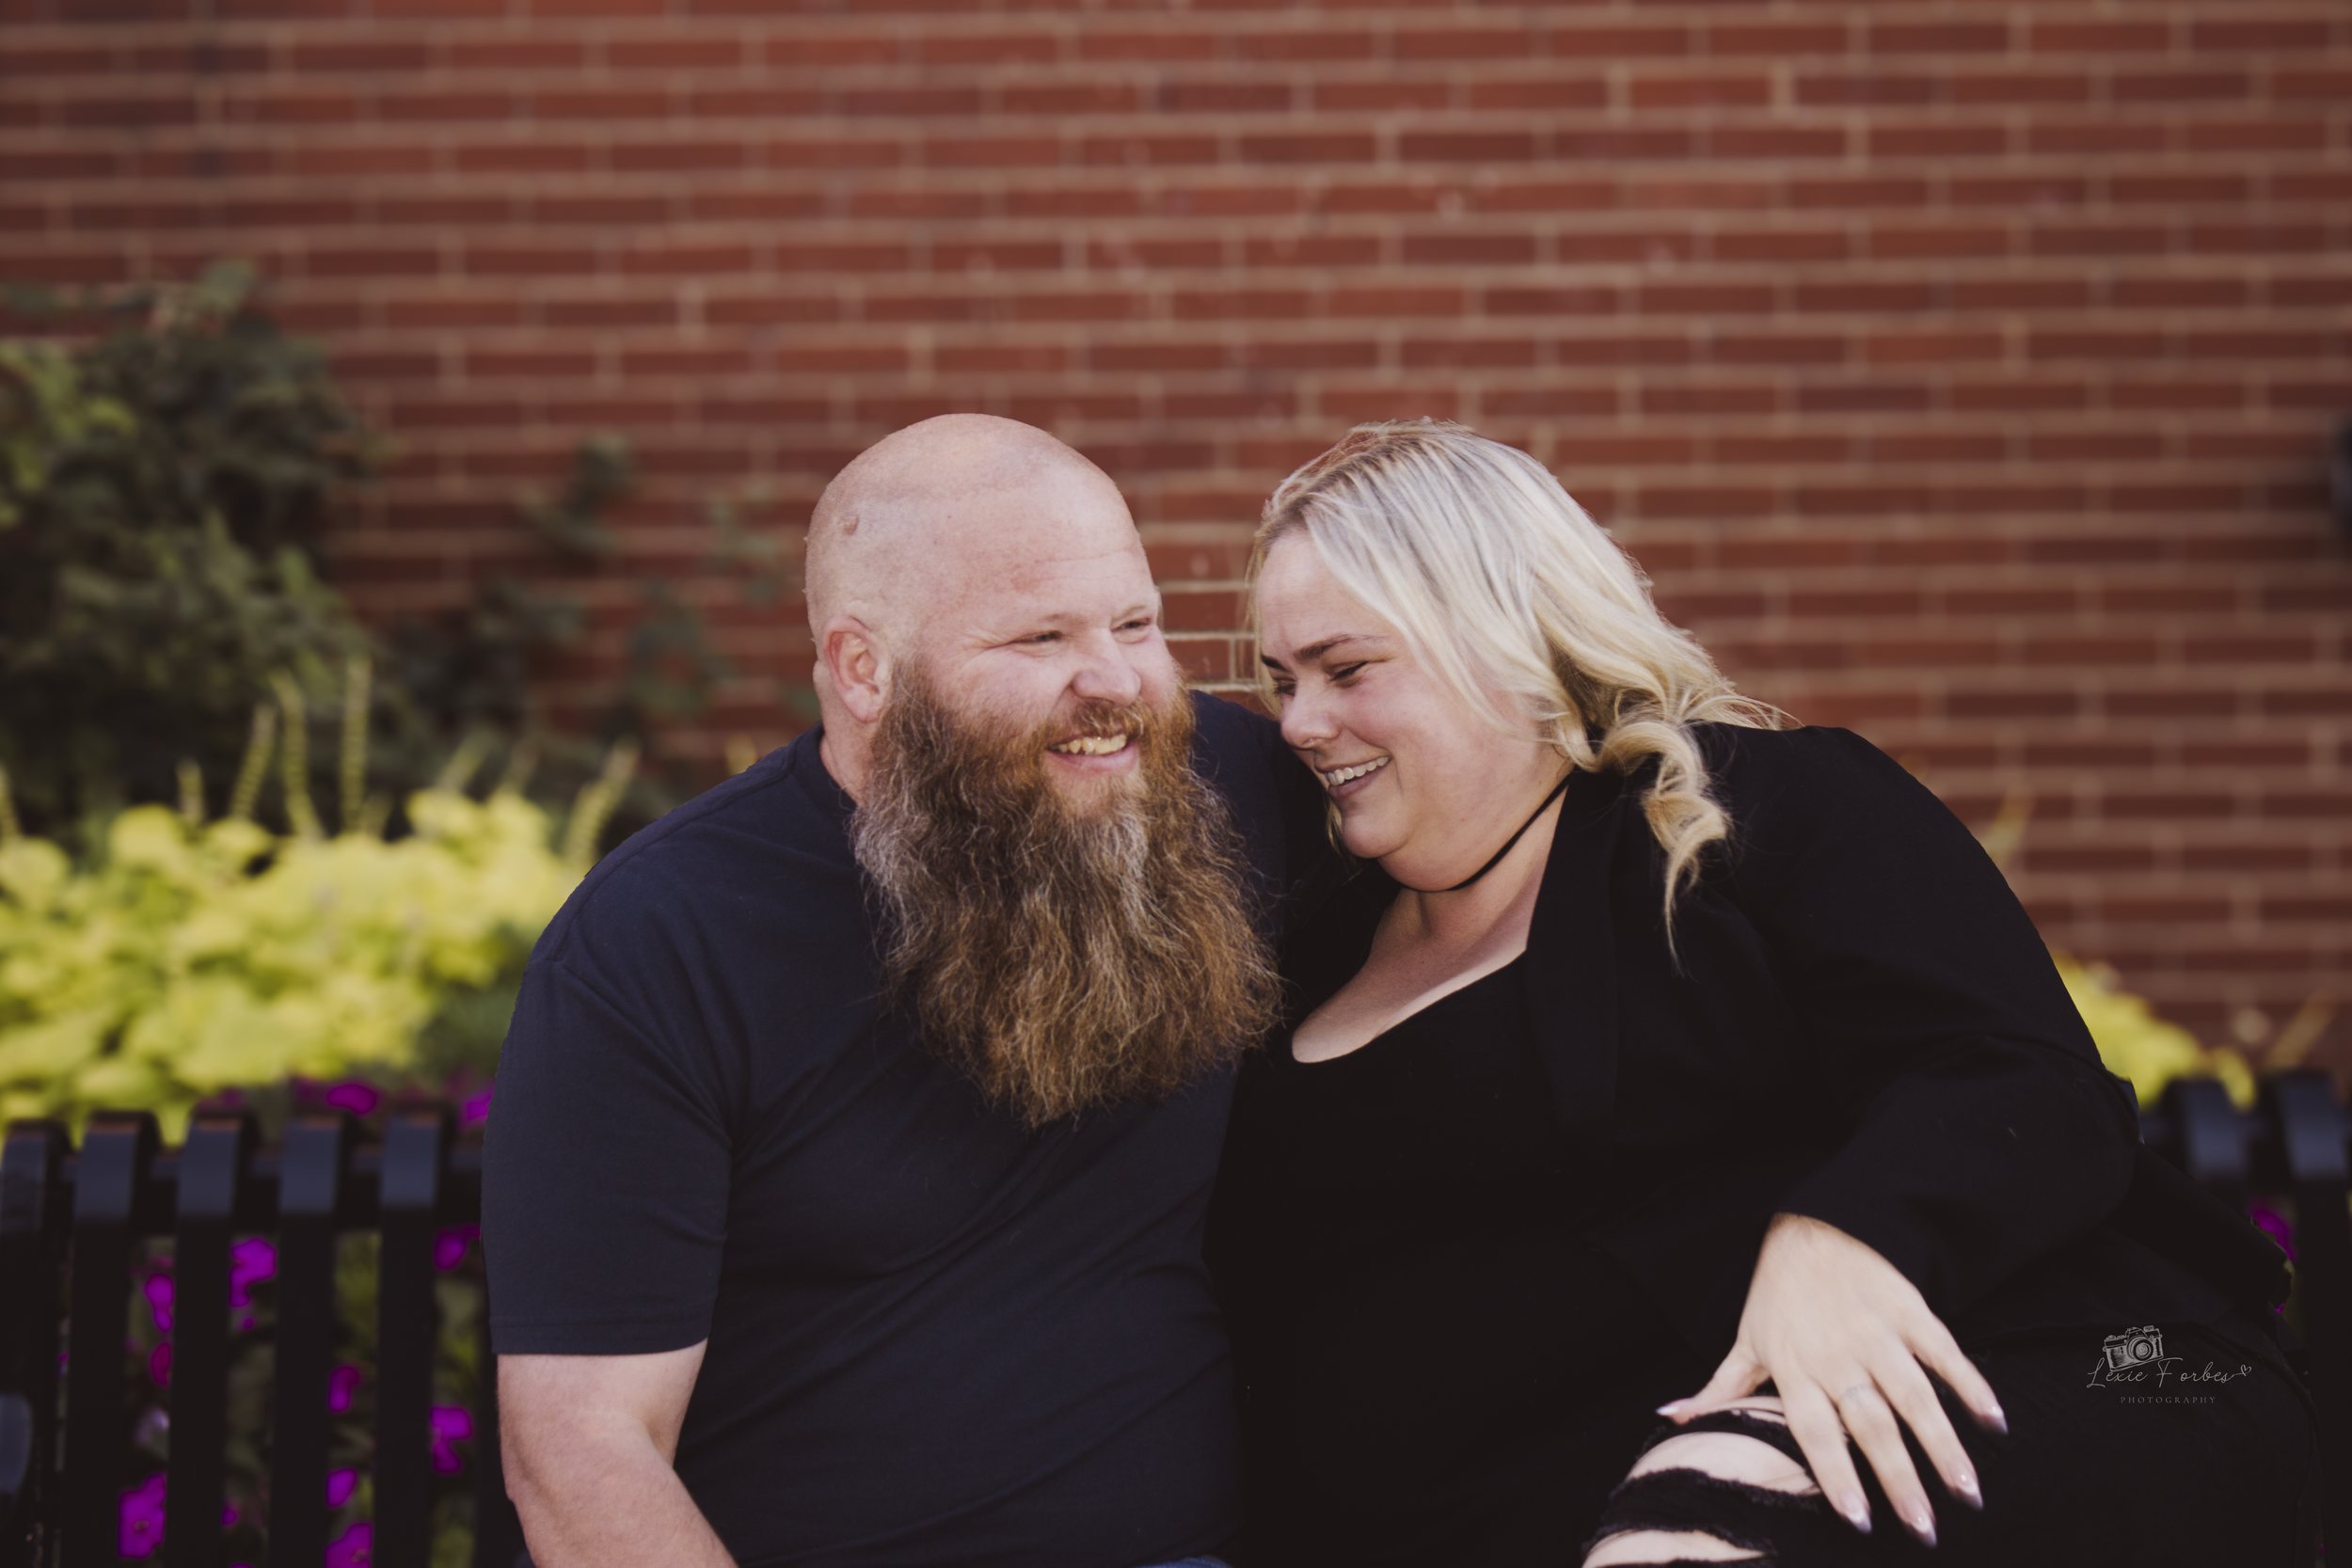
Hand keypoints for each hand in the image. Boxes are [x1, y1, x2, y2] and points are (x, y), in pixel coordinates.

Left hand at [1657, 1213, 2006, 1547]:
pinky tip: (1995, 1424)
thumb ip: (1718, 1388)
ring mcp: (1877, 1333)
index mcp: (1794, 1369)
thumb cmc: (1776, 1295)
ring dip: (1944, 1447)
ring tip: (1968, 1492)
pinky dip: (1972, 1387)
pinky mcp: (1911, 1310)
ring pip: (1914, 1397)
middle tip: (1925, 1530)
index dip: (1838, 1478)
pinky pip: (1945, 1354)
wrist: (1811, 1226)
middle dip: (1900, 1480)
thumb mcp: (1744, 1340)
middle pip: (1871, 1426)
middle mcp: (1837, 1355)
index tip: (1862, 1522)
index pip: (1816, 1434)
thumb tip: (1670, 1417)